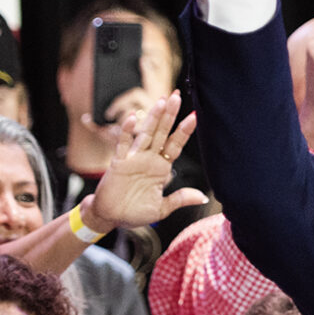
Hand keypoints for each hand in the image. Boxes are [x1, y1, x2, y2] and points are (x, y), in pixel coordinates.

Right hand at [81, 93, 206, 230]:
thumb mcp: (162, 208)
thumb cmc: (134, 213)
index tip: (195, 116)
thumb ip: (180, 198)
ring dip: (153, 118)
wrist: (110, 218)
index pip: (175, 145)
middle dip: (170, 115)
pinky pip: (122, 145)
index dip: (184, 131)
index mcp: (161, 168)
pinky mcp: (119, 163)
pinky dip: (126, 132)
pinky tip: (131, 118)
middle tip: (177, 96)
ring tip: (162, 101)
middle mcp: (148, 159)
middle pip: (161, 133)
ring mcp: (133, 159)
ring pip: (145, 134)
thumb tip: (202, 196)